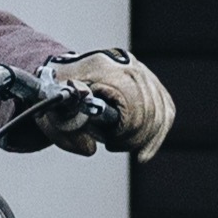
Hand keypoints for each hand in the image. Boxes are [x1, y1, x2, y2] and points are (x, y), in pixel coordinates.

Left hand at [47, 49, 173, 161]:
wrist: (64, 73)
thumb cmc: (57, 93)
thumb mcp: (51, 110)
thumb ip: (66, 130)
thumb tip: (91, 148)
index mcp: (103, 67)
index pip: (132, 104)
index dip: (125, 130)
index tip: (110, 142)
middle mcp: (127, 64)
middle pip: (149, 110)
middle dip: (133, 136)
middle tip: (113, 144)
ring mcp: (142, 71)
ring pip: (160, 112)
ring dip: (143, 137)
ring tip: (121, 144)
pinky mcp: (152, 82)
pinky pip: (166, 110)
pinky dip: (156, 134)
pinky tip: (143, 153)